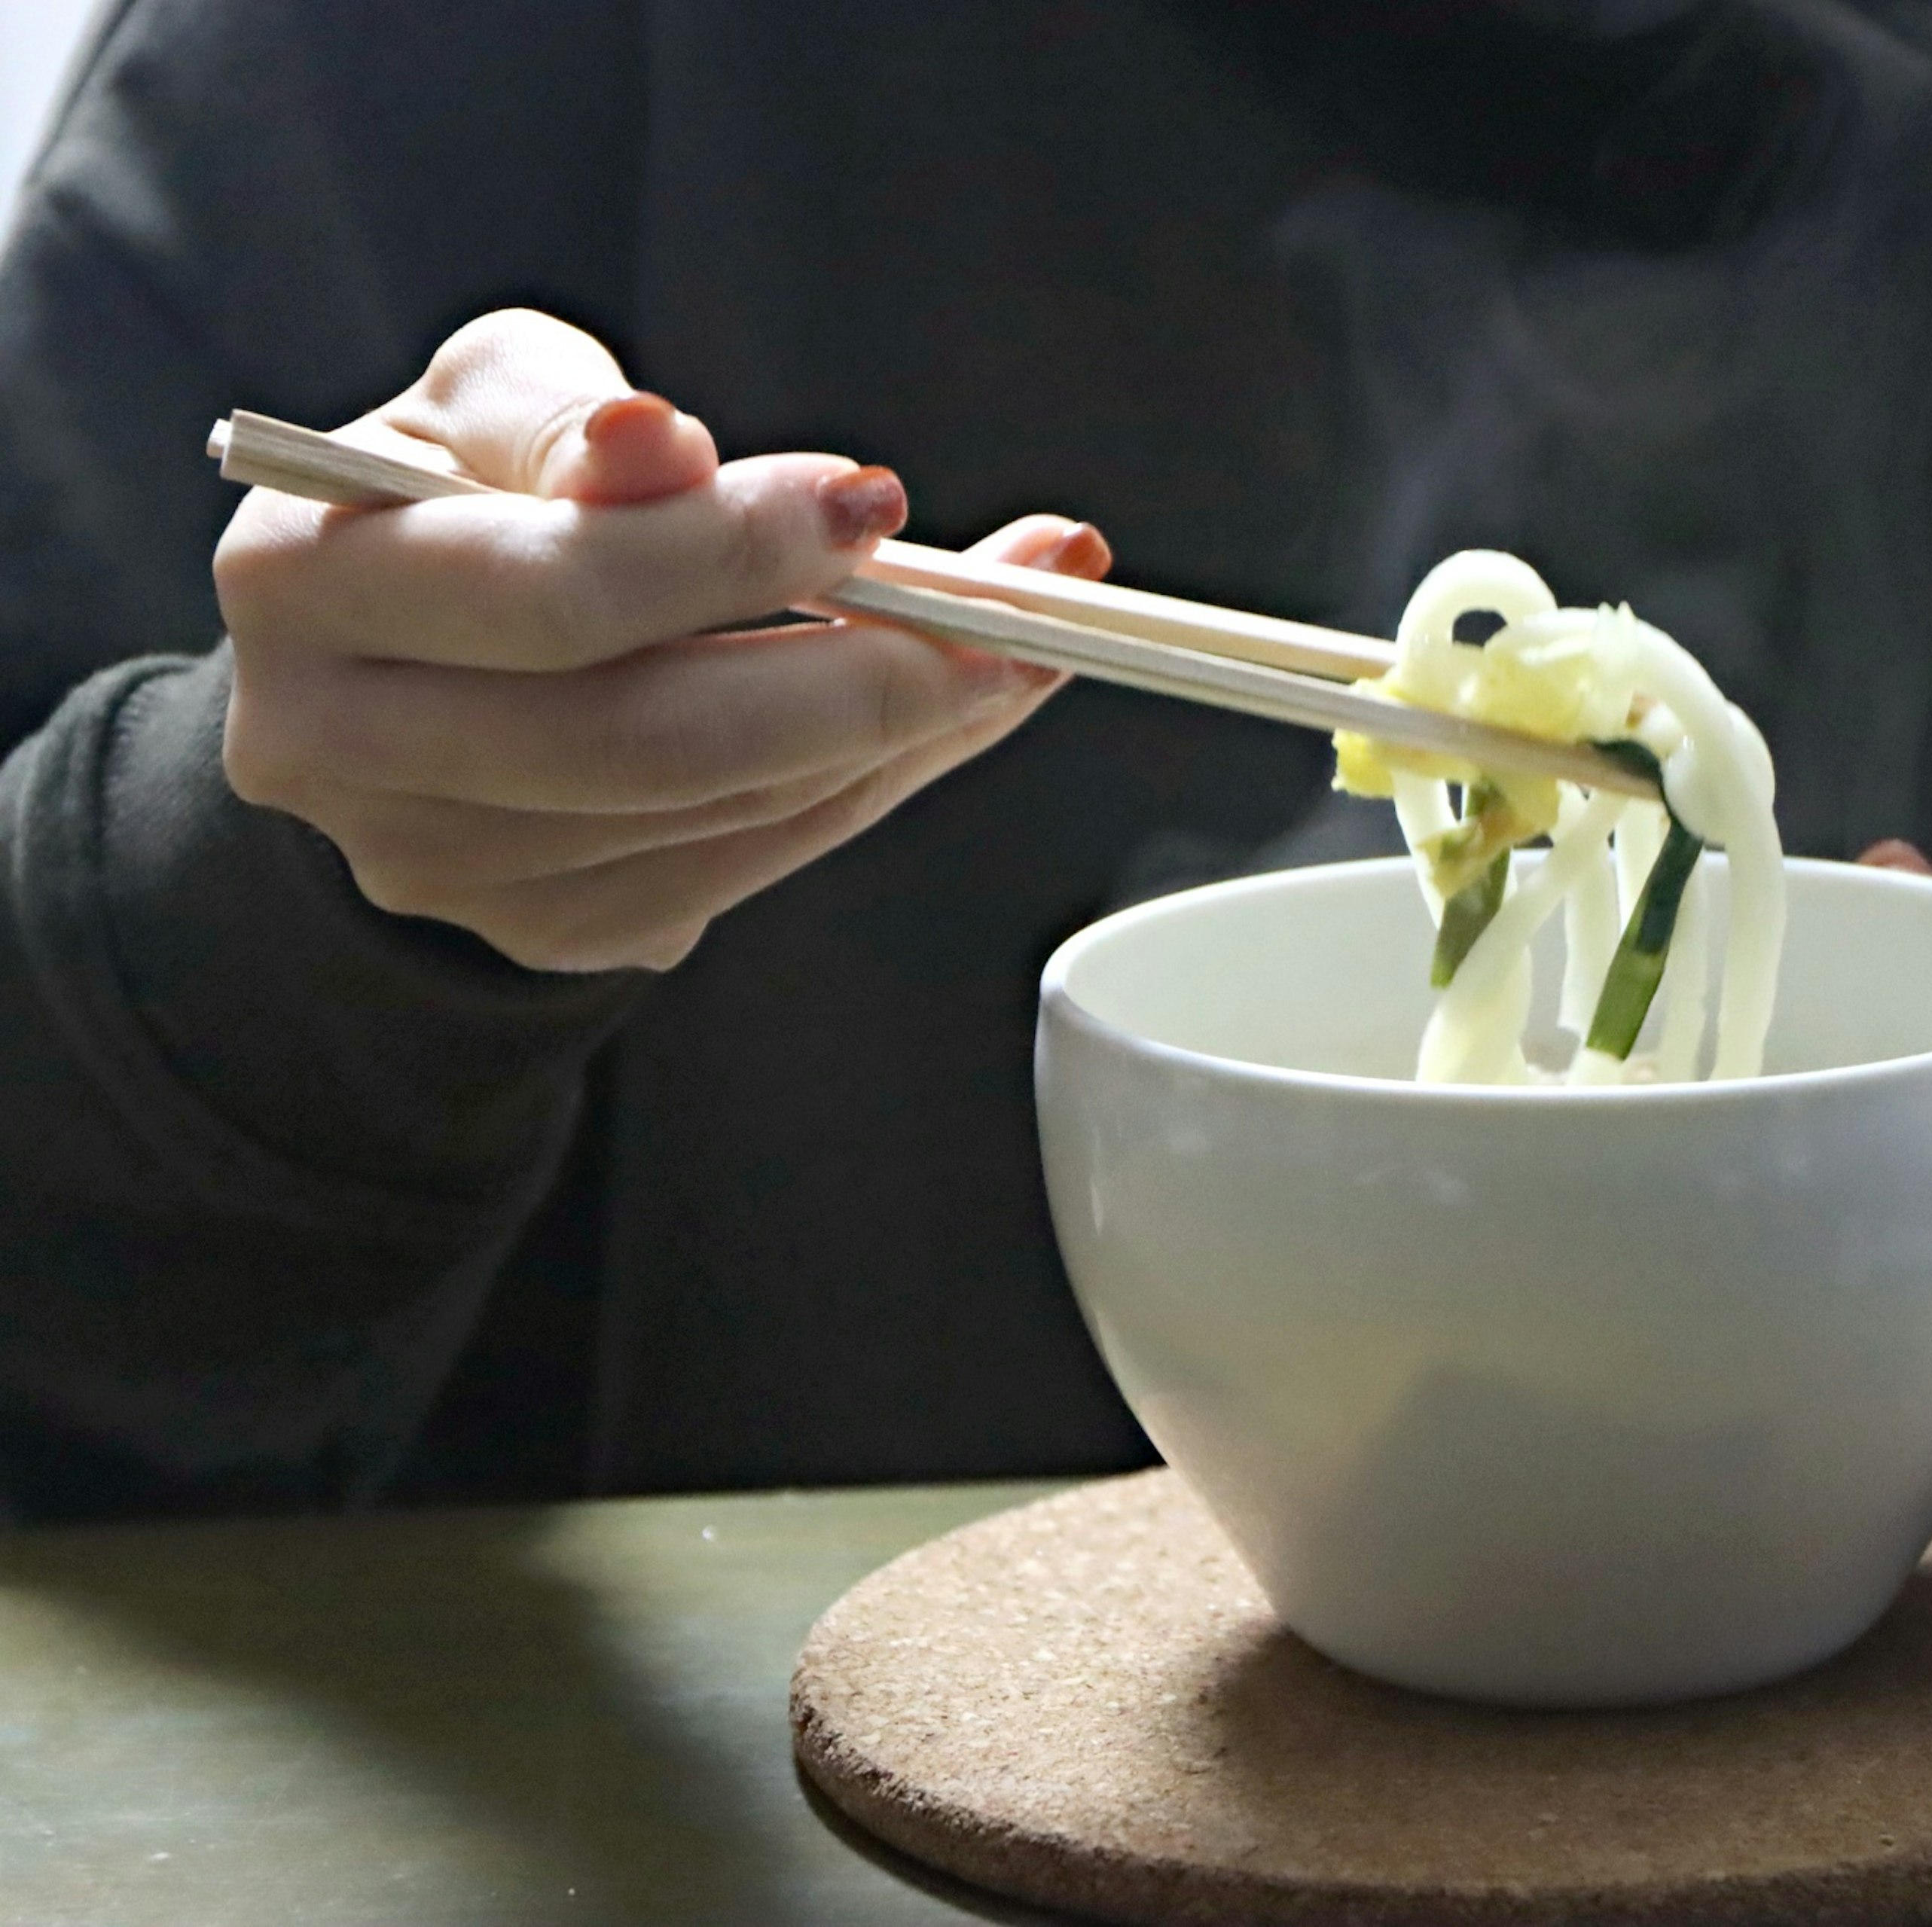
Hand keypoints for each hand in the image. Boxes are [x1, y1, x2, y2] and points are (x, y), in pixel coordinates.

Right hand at [214, 307, 1094, 971]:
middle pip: (645, 737)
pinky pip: (753, 862)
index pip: (550, 590)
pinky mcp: (545, 928)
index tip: (875, 502)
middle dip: (855, 670)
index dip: (727, 550)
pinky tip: (953, 709)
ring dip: (903, 727)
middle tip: (1009, 608)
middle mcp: (341, 746)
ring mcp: (441, 865)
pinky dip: (875, 780)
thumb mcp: (484, 401)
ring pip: (721, 811)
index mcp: (301, 581)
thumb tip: (659, 445)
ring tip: (1018, 639)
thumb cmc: (466, 499)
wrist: (405, 662)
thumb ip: (566, 412)